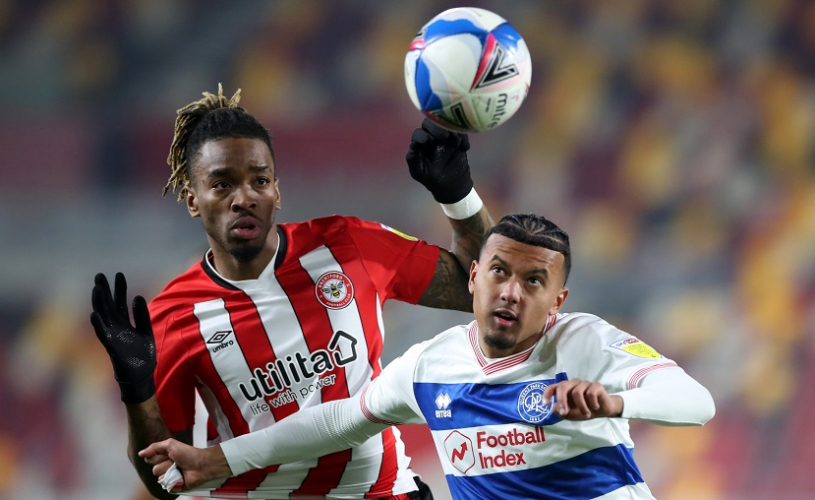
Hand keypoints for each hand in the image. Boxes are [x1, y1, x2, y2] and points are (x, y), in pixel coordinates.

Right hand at [90, 272, 155, 403]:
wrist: (142, 376)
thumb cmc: (142, 355)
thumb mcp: (146, 330)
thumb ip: (142, 315)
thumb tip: (137, 296)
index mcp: (125, 323)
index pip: (120, 302)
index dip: (119, 288)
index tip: (118, 274)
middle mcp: (116, 328)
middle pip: (108, 305)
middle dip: (105, 291)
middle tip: (100, 275)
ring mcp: (112, 336)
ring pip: (103, 316)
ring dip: (99, 303)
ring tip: (96, 289)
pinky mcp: (111, 347)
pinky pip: (103, 334)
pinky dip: (98, 325)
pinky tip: (94, 314)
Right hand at [139, 439, 231, 491]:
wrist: (200, 465)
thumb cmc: (188, 453)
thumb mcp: (170, 444)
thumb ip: (154, 447)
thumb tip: (140, 454)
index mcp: (164, 457)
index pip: (150, 459)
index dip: (157, 457)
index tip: (166, 454)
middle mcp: (165, 467)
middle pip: (154, 469)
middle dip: (164, 464)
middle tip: (175, 461)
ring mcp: (169, 477)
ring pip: (159, 477)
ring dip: (169, 472)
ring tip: (179, 469)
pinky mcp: (173, 486)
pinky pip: (166, 486)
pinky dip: (173, 481)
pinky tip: (180, 477)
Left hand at [406, 117, 472, 202]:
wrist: (449, 183)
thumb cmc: (430, 177)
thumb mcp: (418, 172)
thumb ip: (413, 159)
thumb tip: (413, 145)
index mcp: (419, 143)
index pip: (418, 133)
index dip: (422, 135)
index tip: (428, 141)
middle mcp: (430, 135)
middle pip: (431, 123)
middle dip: (437, 128)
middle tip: (444, 137)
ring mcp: (445, 136)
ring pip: (447, 123)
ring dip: (452, 131)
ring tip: (456, 144)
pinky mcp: (458, 138)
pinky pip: (461, 131)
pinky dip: (464, 137)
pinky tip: (464, 148)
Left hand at [543, 379, 622, 419]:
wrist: (602, 411)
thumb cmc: (584, 410)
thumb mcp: (571, 414)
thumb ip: (561, 411)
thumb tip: (553, 407)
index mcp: (565, 388)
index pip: (553, 387)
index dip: (547, 394)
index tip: (545, 404)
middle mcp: (573, 383)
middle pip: (563, 387)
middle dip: (562, 400)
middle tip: (564, 413)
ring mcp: (585, 383)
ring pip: (577, 392)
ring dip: (581, 407)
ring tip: (586, 414)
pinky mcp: (596, 385)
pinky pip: (590, 393)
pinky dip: (592, 404)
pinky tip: (595, 406)